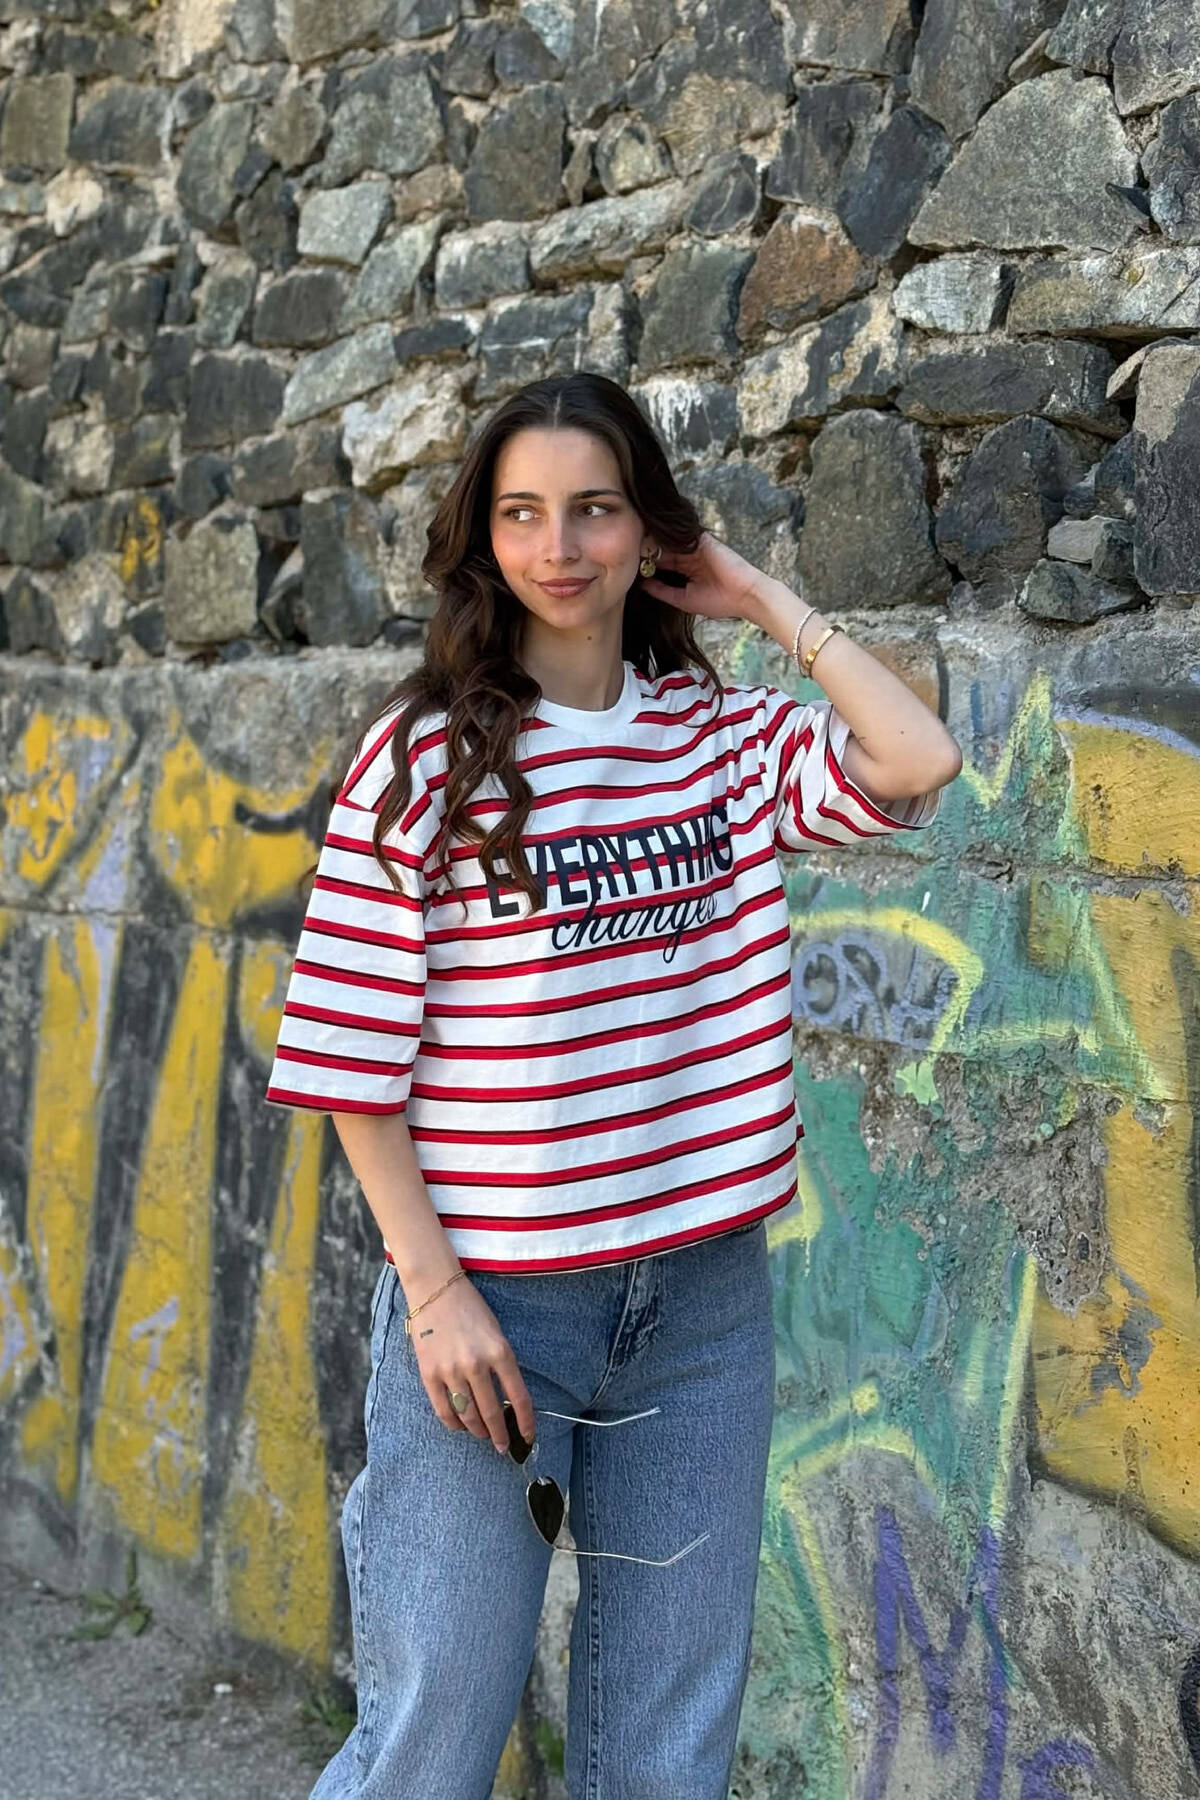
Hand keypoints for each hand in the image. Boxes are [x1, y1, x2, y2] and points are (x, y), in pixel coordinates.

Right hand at [408, 1276, 535, 1453]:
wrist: (435, 1289)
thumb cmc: (471, 1310)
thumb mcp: (497, 1334)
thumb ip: (502, 1365)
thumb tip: (507, 1401)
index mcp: (500, 1351)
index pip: (519, 1398)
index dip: (525, 1422)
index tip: (528, 1436)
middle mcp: (477, 1364)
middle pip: (492, 1413)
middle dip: (500, 1435)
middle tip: (503, 1447)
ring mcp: (451, 1370)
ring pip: (468, 1416)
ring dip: (478, 1431)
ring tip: (483, 1435)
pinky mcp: (429, 1374)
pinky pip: (444, 1410)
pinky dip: (454, 1424)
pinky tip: (461, 1426)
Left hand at [637, 529, 771, 623]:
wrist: (745, 595)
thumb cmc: (720, 601)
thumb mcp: (684, 599)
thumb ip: (663, 591)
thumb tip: (643, 585)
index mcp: (687, 569)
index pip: (662, 562)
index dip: (646, 562)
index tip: (628, 563)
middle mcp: (690, 555)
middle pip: (663, 548)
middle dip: (646, 550)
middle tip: (626, 549)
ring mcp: (696, 547)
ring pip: (670, 540)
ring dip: (654, 541)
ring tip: (634, 541)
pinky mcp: (703, 540)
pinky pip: (682, 534)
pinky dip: (668, 535)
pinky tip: (650, 537)